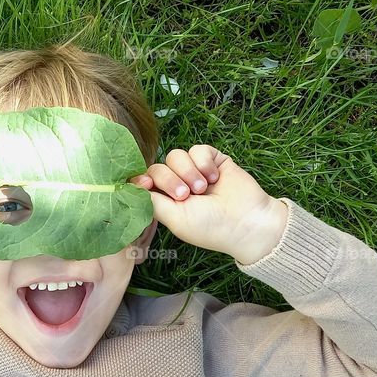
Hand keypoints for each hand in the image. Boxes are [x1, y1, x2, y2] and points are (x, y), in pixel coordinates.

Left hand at [130, 145, 288, 264]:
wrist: (246, 220)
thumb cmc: (209, 226)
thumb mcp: (174, 218)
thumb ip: (151, 200)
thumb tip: (131, 185)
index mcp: (166, 202)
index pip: (145, 182)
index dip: (141, 179)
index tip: (145, 183)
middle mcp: (178, 185)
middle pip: (158, 167)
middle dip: (170, 180)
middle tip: (186, 195)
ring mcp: (195, 172)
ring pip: (176, 156)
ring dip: (188, 171)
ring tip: (203, 188)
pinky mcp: (212, 160)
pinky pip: (197, 150)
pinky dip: (203, 162)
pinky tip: (214, 177)